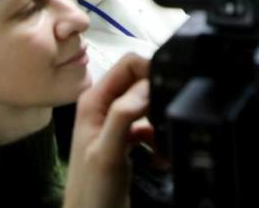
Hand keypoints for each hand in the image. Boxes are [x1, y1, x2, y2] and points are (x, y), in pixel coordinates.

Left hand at [64, 54, 152, 207]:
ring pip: (149, 104)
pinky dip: (160, 136)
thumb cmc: (92, 193)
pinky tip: (161, 154)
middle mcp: (104, 107)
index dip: (151, 69)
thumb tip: (146, 87)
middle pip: (141, 81)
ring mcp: (115, 123)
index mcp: (94, 101)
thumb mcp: (108, 151)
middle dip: (159, 96)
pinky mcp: (126, 139)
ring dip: (161, 118)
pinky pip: (151, 125)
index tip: (167, 87)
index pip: (128, 64)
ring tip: (165, 139)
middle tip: (167, 116)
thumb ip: (123, 116)